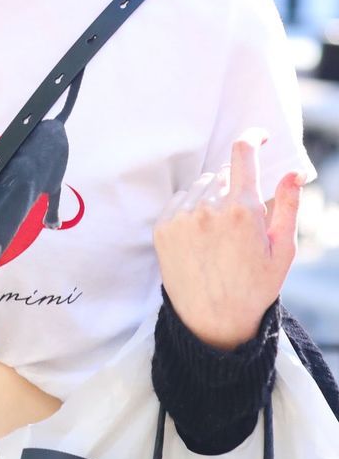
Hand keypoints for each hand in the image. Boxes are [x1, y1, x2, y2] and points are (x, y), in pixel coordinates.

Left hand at [153, 127, 307, 349]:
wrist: (212, 322)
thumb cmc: (254, 286)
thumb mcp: (282, 250)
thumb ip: (288, 206)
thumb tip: (294, 172)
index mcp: (242, 210)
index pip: (243, 154)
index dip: (253, 137)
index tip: (259, 136)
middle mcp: (209, 208)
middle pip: (223, 174)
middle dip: (235, 187)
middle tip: (242, 222)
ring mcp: (182, 217)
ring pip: (201, 185)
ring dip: (213, 198)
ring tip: (221, 234)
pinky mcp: (163, 227)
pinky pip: (180, 200)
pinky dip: (191, 209)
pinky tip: (201, 237)